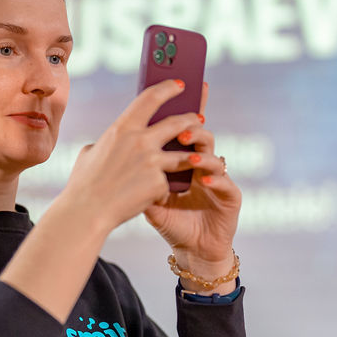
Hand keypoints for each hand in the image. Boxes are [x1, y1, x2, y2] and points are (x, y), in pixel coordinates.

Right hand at [61, 79, 204, 233]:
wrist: (87, 212)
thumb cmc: (82, 184)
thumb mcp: (89, 154)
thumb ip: (106, 144)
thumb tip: (108, 143)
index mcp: (122, 128)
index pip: (150, 98)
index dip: (168, 89)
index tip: (180, 85)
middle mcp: (140, 140)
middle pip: (176, 123)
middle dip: (191, 119)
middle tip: (199, 118)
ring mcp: (152, 162)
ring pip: (183, 155)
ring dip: (193, 154)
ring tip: (199, 155)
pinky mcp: (158, 183)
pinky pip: (166, 184)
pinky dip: (161, 191)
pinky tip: (153, 198)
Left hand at [144, 83, 241, 280]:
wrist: (192, 250)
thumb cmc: (172, 221)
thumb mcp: (149, 197)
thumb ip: (135, 175)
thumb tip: (107, 152)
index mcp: (182, 158)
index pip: (182, 128)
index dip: (181, 107)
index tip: (176, 87)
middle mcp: (202, 163)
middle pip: (200, 134)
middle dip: (191, 126)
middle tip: (178, 126)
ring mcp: (218, 178)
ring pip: (214, 155)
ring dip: (201, 152)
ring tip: (188, 156)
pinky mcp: (230, 196)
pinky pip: (225, 182)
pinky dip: (214, 179)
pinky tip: (203, 179)